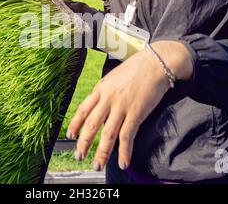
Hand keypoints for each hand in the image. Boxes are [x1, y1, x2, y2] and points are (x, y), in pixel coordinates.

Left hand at [66, 41, 193, 170]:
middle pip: (91, 125)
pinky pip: (127, 136)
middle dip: (84, 143)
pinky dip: (124, 152)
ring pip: (107, 134)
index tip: (70, 136)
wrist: (157, 62)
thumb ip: (106, 91)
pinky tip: (123, 162)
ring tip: (97, 165)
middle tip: (79, 156)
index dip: (75, 124)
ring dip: (101, 153)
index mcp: (101, 89)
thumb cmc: (137, 68)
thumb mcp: (114, 77)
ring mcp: (121, 106)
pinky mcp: (136, 112)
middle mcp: (108, 98)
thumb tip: (100, 106)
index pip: (83, 109)